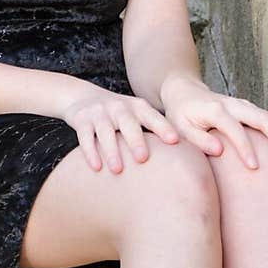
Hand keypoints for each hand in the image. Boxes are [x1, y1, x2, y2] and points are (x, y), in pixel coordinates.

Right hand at [59, 88, 180, 172]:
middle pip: (128, 123)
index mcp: (137, 107)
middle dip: (135, 140)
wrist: (81, 97)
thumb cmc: (118, 114)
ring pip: (105, 132)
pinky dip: (90, 152)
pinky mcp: (81, 120)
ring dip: (112, 151)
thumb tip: (187, 155)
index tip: (174, 141)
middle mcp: (119, 108)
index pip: (152, 117)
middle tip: (143, 159)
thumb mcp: (136, 114)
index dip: (163, 128)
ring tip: (118, 170)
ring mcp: (99, 113)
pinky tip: (96, 167)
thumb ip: (155, 129)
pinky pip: (85, 137)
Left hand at [161, 75, 267, 173]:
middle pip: (265, 120)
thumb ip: (198, 139)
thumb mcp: (181, 128)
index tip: (254, 168)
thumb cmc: (181, 116)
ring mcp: (247, 107)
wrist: (186, 92)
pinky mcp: (253, 112)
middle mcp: (236, 105)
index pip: (234, 127)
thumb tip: (219, 151)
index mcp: (216, 110)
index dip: (244, 147)